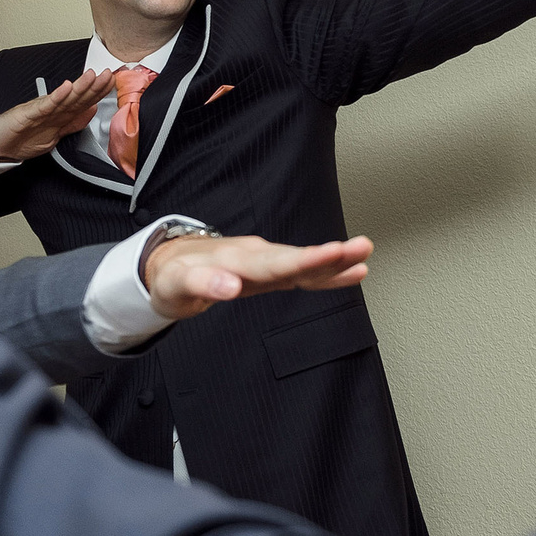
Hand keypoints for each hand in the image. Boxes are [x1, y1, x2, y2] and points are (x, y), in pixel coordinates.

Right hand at [0, 69, 117, 162]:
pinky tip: (66, 88)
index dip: (99, 93)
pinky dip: (56, 96)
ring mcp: (39, 111)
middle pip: (77, 97)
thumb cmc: (20, 138)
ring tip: (92, 75)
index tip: (113, 83)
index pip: (83, 102)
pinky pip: (44, 106)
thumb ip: (73, 123)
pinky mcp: (27, 115)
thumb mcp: (54, 134)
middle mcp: (52, 110)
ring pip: (64, 98)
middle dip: (94, 86)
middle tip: (108, 74)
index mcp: (59, 115)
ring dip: (79, 86)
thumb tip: (92, 112)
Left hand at [143, 233, 371, 319]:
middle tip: (358, 248)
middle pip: (294, 258)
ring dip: (334, 260)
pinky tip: (356, 271)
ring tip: (365, 254)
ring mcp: (265, 262)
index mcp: (233, 260)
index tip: (325, 257)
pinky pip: (303, 272)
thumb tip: (230, 287)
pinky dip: (329, 273)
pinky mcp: (270, 271)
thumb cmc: (173, 275)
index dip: (300, 261)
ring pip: (304, 262)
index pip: (271, 263)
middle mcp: (254, 256)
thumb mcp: (176, 285)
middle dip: (326, 256)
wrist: (171, 261)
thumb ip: (202, 283)